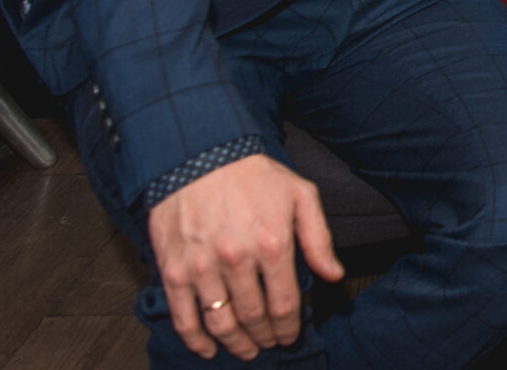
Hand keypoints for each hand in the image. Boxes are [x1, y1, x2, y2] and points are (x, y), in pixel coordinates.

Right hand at [146, 153, 342, 359]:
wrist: (200, 155)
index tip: (291, 336)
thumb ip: (319, 239)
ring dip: (235, 344)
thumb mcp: (301, 195)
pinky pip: (183, 317)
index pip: (285, 304)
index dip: (290, 328)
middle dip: (265, 338)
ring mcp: (202, 267)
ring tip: (246, 350)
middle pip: (253, 318)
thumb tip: (333, 275)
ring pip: (220, 323)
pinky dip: (195, 341)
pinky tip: (208, 350)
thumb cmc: (255, 176)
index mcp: (272, 243)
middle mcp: (237, 260)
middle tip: (269, 345)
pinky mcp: (173, 270)